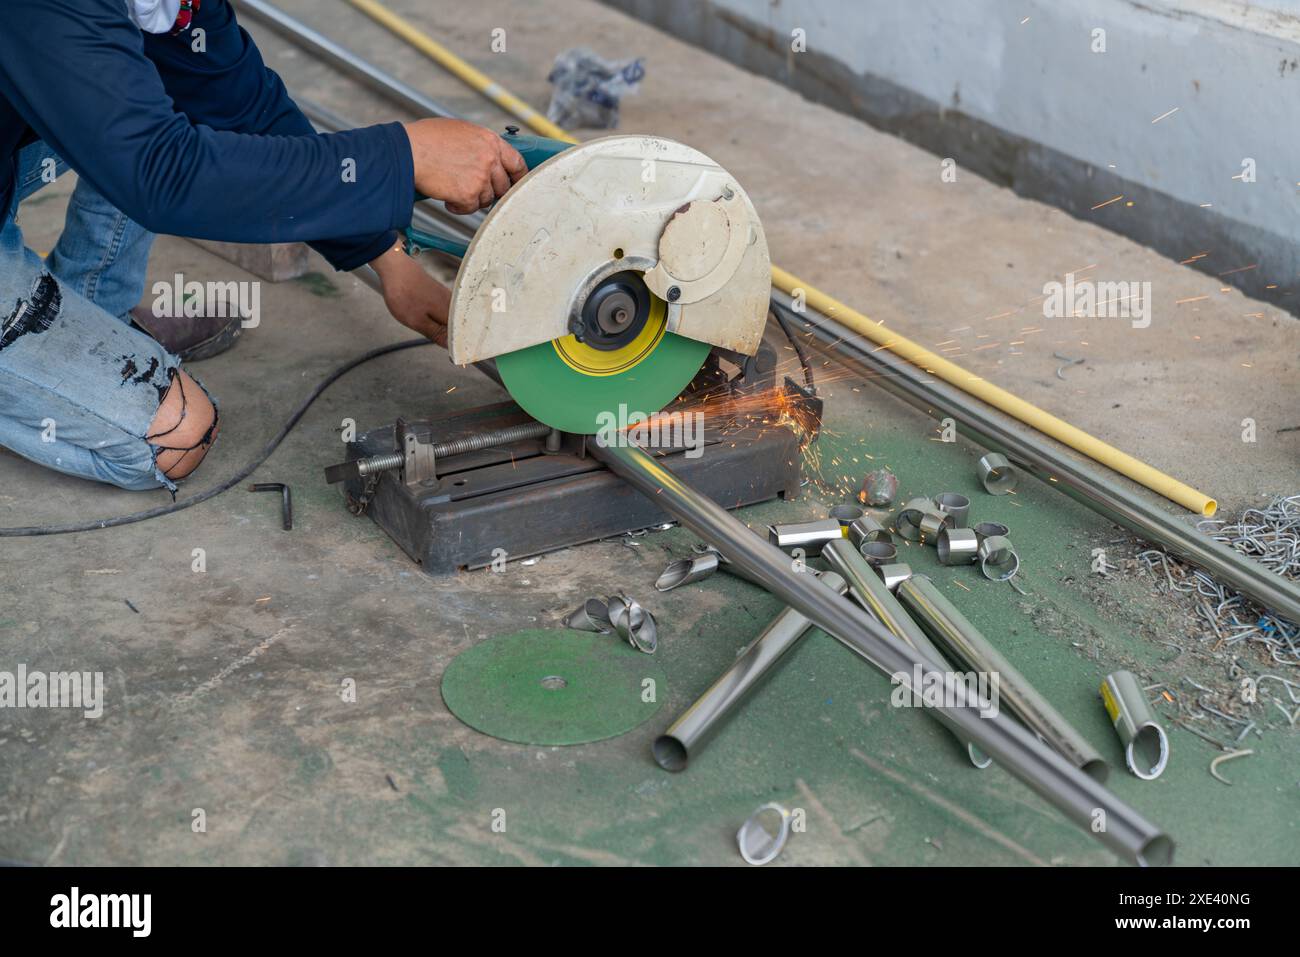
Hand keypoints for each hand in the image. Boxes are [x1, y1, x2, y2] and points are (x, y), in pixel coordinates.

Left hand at [370, 243, 450, 346]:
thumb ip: (436, 334)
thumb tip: (450, 347)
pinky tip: (428, 319)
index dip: (459, 348)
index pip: (463, 336)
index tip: (454, 356)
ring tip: (431, 330)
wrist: (395, 268)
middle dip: (453, 338)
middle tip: (440, 342)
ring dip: (445, 328)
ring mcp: (447, 298)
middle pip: (459, 328)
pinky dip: (439, 319)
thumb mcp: (417, 321)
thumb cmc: (404, 293)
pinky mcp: (439, 293)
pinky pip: (444, 312)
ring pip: (451, 320)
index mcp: (451, 314)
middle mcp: (453, 305)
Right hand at [403, 118, 525, 214]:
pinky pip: (470, 208)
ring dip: (472, 198)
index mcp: (489, 140)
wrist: (407, 151)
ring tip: (453, 188)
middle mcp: (489, 158)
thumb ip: (479, 145)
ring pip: (487, 199)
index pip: (517, 162)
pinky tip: (446, 197)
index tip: (514, 184)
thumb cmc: (426, 140)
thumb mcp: (460, 132)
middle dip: (491, 191)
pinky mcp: (469, 193)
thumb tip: (488, 159)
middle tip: (475, 191)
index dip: (517, 177)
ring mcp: (481, 176)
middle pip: (503, 185)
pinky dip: (458, 207)